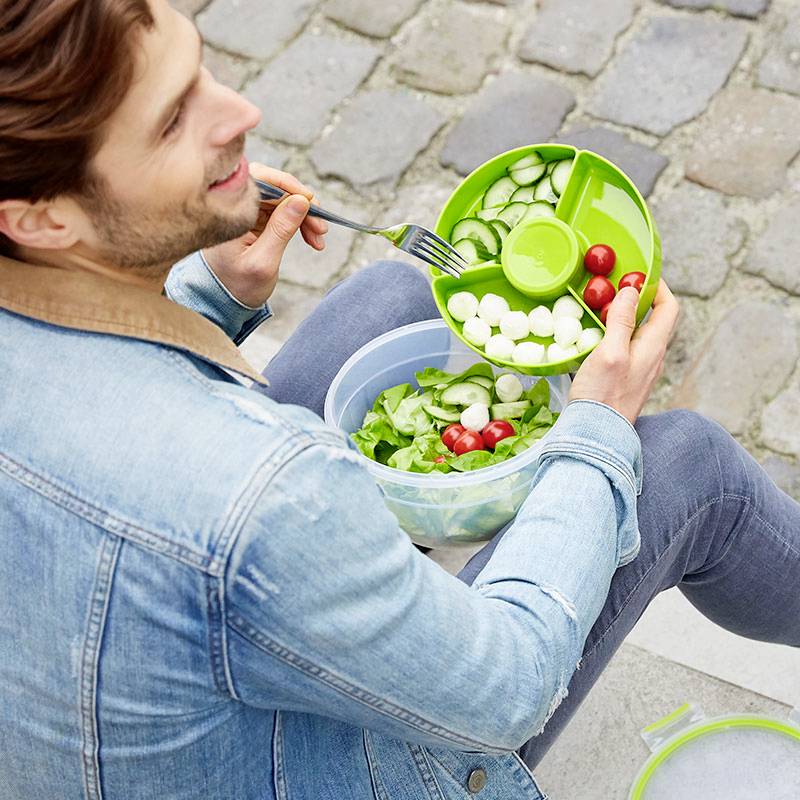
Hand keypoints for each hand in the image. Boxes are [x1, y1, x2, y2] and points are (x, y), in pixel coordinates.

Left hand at [202, 164, 327, 306]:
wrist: (226, 301)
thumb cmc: (239, 286)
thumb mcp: (263, 262)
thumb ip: (280, 230)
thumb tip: (301, 200)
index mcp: (230, 213)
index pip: (259, 180)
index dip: (287, 185)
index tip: (309, 200)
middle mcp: (238, 207)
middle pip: (275, 188)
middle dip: (302, 204)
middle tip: (321, 227)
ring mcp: (250, 213)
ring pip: (284, 200)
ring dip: (306, 215)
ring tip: (320, 237)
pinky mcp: (259, 221)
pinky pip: (285, 212)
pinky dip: (302, 223)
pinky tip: (313, 239)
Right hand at [568, 280, 679, 424]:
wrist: (595, 435)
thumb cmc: (603, 397)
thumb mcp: (610, 352)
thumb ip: (622, 321)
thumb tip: (631, 290)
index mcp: (653, 347)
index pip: (669, 308)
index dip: (658, 287)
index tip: (638, 274)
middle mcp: (652, 357)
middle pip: (653, 319)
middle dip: (636, 299)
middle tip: (612, 288)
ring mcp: (640, 370)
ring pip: (638, 334)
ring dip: (622, 317)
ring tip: (600, 309)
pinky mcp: (625, 379)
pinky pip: (625, 349)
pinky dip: (613, 335)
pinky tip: (594, 338)